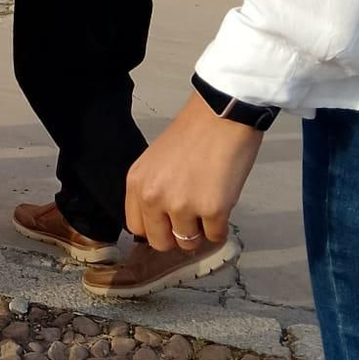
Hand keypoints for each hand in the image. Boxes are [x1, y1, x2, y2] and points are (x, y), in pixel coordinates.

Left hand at [125, 93, 264, 250]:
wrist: (222, 116)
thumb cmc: (193, 134)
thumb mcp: (155, 161)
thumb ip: (152, 189)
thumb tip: (160, 221)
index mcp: (137, 183)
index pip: (136, 226)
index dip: (155, 228)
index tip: (167, 224)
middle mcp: (154, 197)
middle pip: (159, 242)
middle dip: (176, 237)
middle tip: (191, 222)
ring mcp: (182, 205)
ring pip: (188, 243)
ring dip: (200, 232)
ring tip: (207, 211)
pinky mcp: (212, 210)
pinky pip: (215, 236)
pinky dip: (221, 227)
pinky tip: (222, 206)